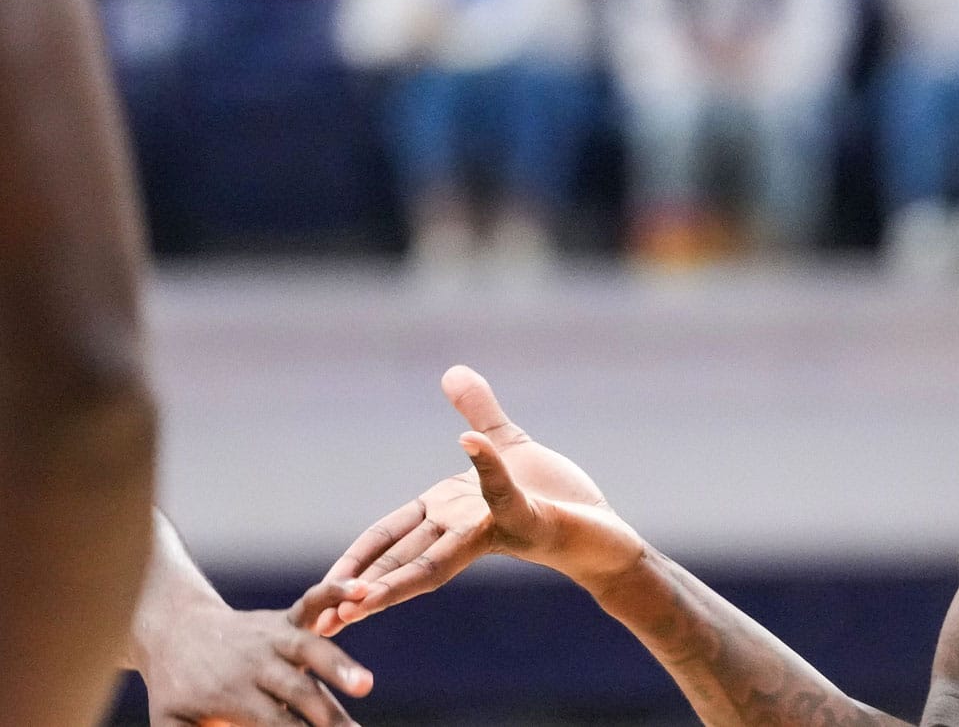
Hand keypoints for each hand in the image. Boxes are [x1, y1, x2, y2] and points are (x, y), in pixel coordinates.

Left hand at [139, 581, 371, 726]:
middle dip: (327, 717)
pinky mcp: (285, 619)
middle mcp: (255, 665)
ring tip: (364, 685)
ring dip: (339, 666)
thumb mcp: (172, 725)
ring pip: (311, 650)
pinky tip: (364, 589)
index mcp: (229, 695)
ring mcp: (272, 638)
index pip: (273, 723)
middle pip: (298, 692)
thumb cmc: (176, 691)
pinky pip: (312, 602)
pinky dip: (336, 592)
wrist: (173, 630)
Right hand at [311, 366, 642, 636]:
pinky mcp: (529, 519)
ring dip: (397, 577)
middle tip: (324, 620)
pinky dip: (487, 466)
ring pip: (436, 558)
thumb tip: (452, 372)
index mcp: (448, 513)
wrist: (603, 528)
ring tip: (359, 598)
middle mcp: (464, 528)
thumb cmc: (555, 495)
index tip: (322, 590)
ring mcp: (495, 527)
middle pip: (402, 560)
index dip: (354, 561)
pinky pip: (503, 491)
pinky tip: (467, 443)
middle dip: (361, 590)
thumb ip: (479, 410)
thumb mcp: (508, 443)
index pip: (388, 538)